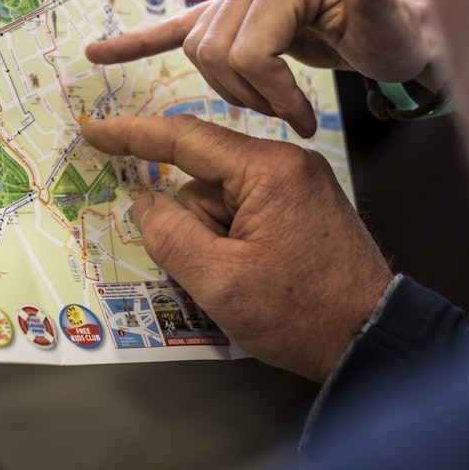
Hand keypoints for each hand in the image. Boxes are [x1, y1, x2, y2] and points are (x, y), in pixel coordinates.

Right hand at [81, 115, 392, 381]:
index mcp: (268, 171)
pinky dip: (232, 243)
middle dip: (194, 227)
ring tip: (248, 282)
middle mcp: (285, 165)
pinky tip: (256, 276)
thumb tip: (146, 202)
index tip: (94, 129)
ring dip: (214, 241)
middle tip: (220, 274)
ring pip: (219, 202)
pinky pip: (242, 213)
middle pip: (201, 182)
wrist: (374, 340)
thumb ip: (171, 234)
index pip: (185, 139)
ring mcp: (297, 185)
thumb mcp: (220, 281)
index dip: (132, 134)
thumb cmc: (301, 313)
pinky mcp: (301, 207)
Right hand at [86, 0, 442, 137]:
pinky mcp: (226, 9)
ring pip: (200, 56)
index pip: (247, 51)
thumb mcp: (390, 21)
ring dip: (231, 89)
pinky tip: (96, 53)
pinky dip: (136, 44)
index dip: (271, 95)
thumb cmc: (392, 36)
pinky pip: (171, 30)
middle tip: (290, 112)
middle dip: (250, 95)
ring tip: (273, 100)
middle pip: (216, 54)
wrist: (389, 32)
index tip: (302, 121)